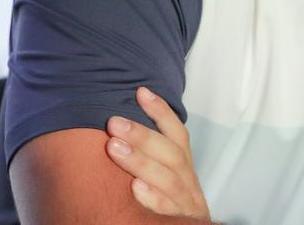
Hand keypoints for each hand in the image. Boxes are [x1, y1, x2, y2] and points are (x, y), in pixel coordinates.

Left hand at [105, 87, 209, 220]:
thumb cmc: (167, 203)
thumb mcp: (162, 176)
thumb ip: (148, 155)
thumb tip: (116, 129)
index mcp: (183, 167)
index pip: (177, 134)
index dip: (161, 112)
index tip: (141, 92)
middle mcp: (188, 181)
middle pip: (171, 153)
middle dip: (143, 136)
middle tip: (114, 122)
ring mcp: (186, 203)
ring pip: (169, 179)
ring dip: (141, 162)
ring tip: (114, 147)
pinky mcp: (181, 221)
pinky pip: (167, 210)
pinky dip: (153, 199)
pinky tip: (135, 188)